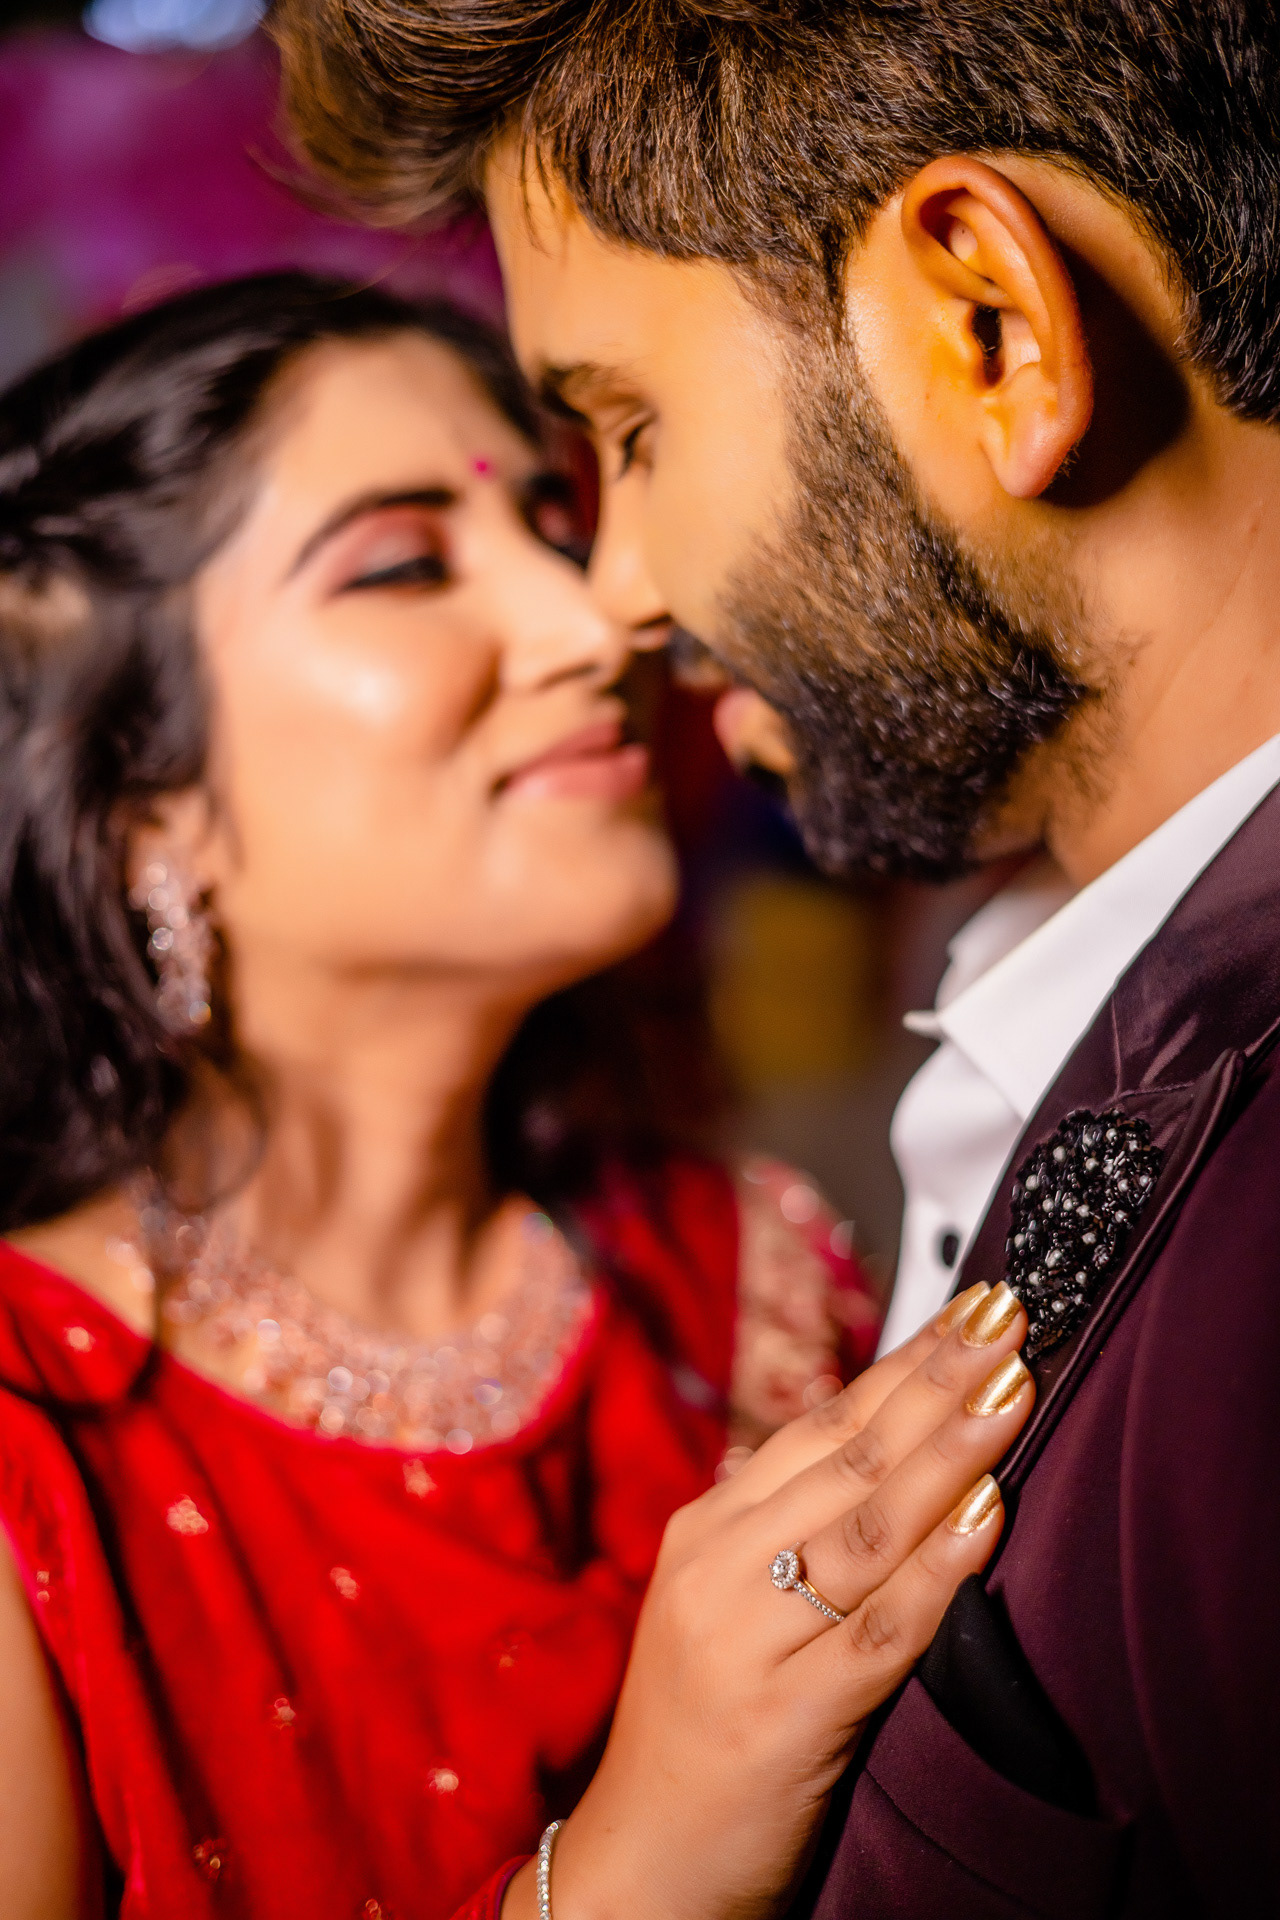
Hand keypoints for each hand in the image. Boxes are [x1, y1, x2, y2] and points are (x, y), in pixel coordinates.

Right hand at [504, 1279, 1030, 1919]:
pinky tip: (984, 1517)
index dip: (905, 1364)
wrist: (635, 1868)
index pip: (823, 1425)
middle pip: (847, 1457)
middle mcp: (718, 1566)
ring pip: (864, 1526)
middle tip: (1006, 1314)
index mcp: (707, 1528)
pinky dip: (936, 1569)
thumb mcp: (729, 1602)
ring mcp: (745, 1639)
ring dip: (947, 1450)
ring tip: (1011, 1387)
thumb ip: (793, 1523)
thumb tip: (893, 1437)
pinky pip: (876, 1631)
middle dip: (936, 1379)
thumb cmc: (701, 1729)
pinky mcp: (781, 1717)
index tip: (974, 1310)